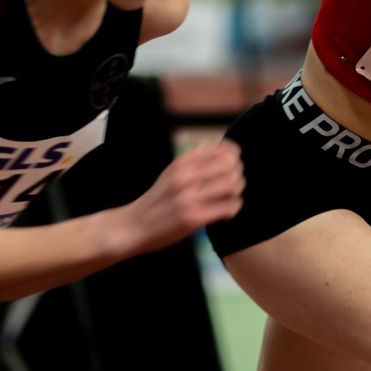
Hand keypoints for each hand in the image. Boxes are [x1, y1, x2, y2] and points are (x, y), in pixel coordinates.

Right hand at [126, 139, 244, 251]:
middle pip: (232, 167)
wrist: (132, 226)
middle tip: (231, 188)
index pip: (225, 152)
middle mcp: (186, 176)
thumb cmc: (155, 201)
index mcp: (182, 163)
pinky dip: (232, 209)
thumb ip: (190, 159)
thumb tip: (209, 143)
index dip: (234, 160)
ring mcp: (189, 197)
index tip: (230, 171)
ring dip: (236, 194)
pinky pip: (228, 208)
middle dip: (238, 177)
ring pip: (233, 186)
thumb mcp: (169, 174)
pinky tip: (224, 213)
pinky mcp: (193, 217)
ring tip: (228, 200)